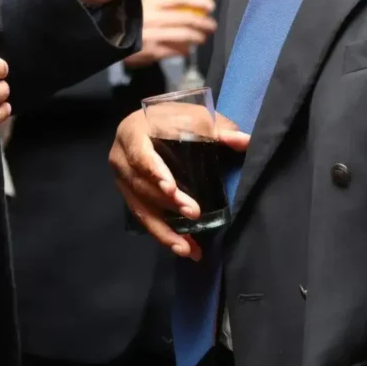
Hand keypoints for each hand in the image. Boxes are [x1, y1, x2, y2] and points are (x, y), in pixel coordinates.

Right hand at [110, 109, 249, 260]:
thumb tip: (245, 141)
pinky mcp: (129, 196)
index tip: (171, 189)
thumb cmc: (174, 118)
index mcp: (133, 132)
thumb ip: (219, 130)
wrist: (153, 122)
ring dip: (164, 230)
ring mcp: (122, 180)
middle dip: (168, 203)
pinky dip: (162, 234)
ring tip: (188, 248)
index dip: (155, 172)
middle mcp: (121, 158)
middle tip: (194, 214)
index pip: (141, 155)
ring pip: (141, 208)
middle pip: (142, 185)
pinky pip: (143, 218)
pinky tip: (182, 247)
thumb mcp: (196, 117)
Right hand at [124, 0, 217, 68]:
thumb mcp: (145, 6)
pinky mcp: (151, 51)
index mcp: (151, 2)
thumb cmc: (130, 19)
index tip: (211, 6)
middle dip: (203, 23)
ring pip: (183, 36)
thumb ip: (164, 6)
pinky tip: (187, 51)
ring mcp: (153, 35)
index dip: (197, 1)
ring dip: (197, 37)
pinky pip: (174, 51)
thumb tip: (191, 8)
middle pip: (185, 18)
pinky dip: (184, 51)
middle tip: (211, 26)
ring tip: (202, 38)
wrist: (108, 37)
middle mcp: (153, 17)